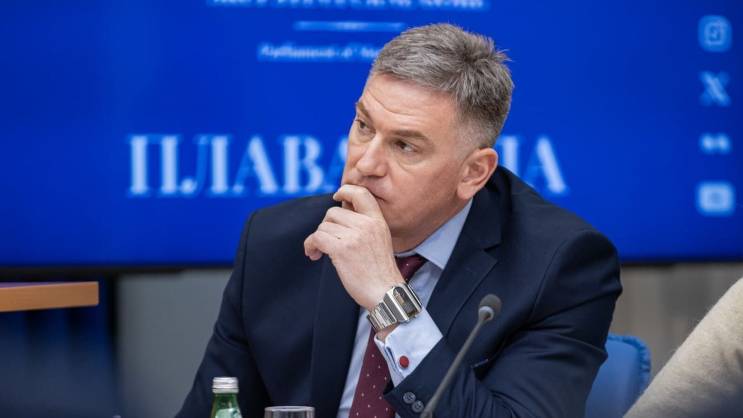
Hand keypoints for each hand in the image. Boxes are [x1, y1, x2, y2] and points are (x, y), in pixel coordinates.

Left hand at [304, 184, 403, 310]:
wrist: (385, 293)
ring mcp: (354, 236)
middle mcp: (367, 225)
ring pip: (323, 226)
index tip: (336, 196)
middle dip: (326, 226)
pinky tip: (314, 255)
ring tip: (320, 252)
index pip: (361, 194)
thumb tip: (339, 214)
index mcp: (378, 221)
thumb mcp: (380, 240)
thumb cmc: (379, 272)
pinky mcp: (342, 249)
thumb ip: (364, 225)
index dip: (345, 191)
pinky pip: (317, 238)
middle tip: (325, 242)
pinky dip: (310, 245)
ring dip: (317, 239)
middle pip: (333, 213)